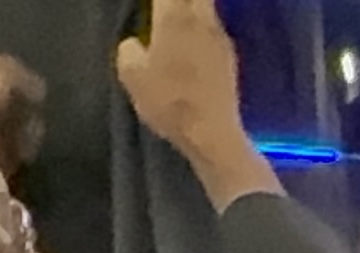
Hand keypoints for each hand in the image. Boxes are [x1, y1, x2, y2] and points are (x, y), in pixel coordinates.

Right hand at [117, 0, 277, 206]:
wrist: (210, 131)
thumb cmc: (167, 101)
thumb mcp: (132, 76)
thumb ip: (129, 51)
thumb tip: (133, 44)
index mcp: (173, 17)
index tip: (153, 1)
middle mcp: (200, 19)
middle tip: (166, 5)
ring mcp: (219, 36)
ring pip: (207, 5)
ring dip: (194, 4)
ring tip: (179, 11)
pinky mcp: (230, 55)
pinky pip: (213, 26)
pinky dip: (202, 22)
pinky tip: (194, 33)